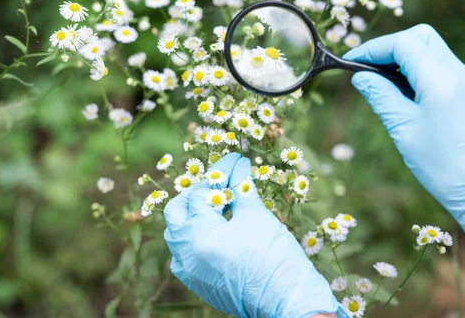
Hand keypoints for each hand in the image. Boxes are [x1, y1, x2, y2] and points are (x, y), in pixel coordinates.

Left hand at [163, 153, 346, 316]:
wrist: (287, 300)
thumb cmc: (273, 256)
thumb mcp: (256, 216)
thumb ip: (241, 188)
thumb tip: (238, 166)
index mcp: (197, 234)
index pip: (201, 193)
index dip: (220, 174)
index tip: (236, 162)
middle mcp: (185, 254)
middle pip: (177, 212)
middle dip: (196, 193)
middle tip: (220, 182)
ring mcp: (189, 271)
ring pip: (177, 234)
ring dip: (193, 215)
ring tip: (218, 204)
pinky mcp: (198, 283)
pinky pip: (185, 254)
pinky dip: (195, 237)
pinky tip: (216, 229)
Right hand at [344, 24, 464, 245]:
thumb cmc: (441, 164)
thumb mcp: (403, 128)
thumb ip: (380, 96)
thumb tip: (360, 77)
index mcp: (441, 80)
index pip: (403, 43)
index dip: (373, 48)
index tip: (351, 61)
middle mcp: (458, 73)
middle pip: (420, 37)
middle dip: (390, 46)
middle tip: (367, 67)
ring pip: (431, 50)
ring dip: (403, 57)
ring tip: (380, 81)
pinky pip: (440, 67)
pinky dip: (417, 70)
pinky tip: (401, 91)